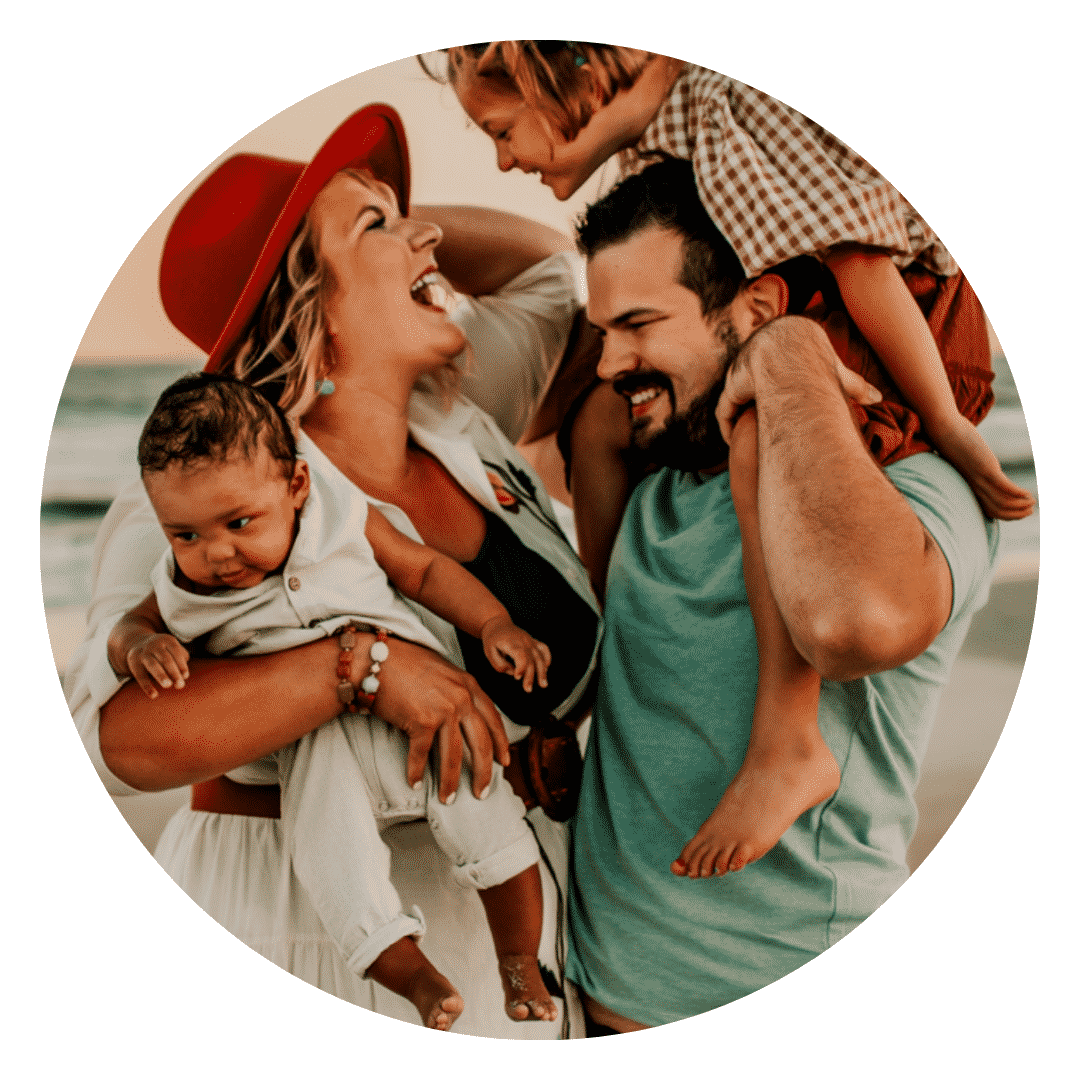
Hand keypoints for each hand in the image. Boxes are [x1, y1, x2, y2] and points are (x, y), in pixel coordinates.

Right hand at [126, 634, 189, 698]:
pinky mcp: (134, 662)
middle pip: (165, 659)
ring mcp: (143, 653)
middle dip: (174, 672)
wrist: (137, 643)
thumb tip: (184, 675)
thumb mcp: (172, 649)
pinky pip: (140, 675)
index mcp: (167, 640)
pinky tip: (154, 695)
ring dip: (161, 675)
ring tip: (168, 686)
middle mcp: (154, 645)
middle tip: (180, 685)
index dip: (181, 664)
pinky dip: (147, 686)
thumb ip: (181, 659)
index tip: (186, 676)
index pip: (176, 652)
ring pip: (152, 665)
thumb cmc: (163, 650)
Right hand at [361, 636, 510, 802]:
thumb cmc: (404, 663)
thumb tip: (463, 715)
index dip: (500, 743)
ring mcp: (443, 710)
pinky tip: (414, 783)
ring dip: (450, 782)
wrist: (375, 659)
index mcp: (469, 685)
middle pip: (481, 743)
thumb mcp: (442, 671)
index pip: (493, 719)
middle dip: (483, 772)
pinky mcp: (422, 721)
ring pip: (453, 756)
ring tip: (448, 798)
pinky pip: (421, 755)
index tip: (504, 761)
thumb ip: (457, 690)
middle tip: (483, 792)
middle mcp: (461, 698)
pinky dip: (416, 771)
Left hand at [480, 615, 551, 692]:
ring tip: (543, 685)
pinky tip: (546, 669)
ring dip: (542, 671)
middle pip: (531, 660)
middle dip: (530, 676)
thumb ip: (499, 664)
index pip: (521, 655)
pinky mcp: (533, 641)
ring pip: (540, 656)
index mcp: (511, 643)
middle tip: (528, 689)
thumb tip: (512, 672)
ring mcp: (530, 641)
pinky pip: (544, 649)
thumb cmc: (492, 639)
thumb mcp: (489, 652)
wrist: (498, 623)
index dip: (521, 667)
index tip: (517, 677)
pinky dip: (547, 658)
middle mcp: (523, 641)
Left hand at [717, 318, 881, 443]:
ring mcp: (742, 369)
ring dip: (737, 419)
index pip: (775, 371)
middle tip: (760, 433)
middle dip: (753, 405)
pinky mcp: (732, 385)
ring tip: (743, 441)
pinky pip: (726, 409)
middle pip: (753, 384)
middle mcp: (757, 356)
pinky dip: (728, 426)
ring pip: (737, 399)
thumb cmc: (821, 365)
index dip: (776, 390)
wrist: (791, 356)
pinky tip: (732, 442)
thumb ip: (855, 386)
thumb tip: (878, 399)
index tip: (781, 409)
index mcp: (781, 349)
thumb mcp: (839, 376)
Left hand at [924, 411, 1035, 520]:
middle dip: (1017, 514)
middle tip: (1031, 510)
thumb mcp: (967, 460)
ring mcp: (980, 478)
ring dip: (1021, 505)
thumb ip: (974, 467)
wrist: (944, 429)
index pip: (990, 511)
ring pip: (1002, 502)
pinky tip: (1028, 494)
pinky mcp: (985, 468)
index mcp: (971, 486)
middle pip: (998, 511)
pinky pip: (1003, 486)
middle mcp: (975, 486)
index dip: (1008, 515)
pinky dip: (1018, 493)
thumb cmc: (955, 443)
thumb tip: (980, 466)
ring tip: (1032, 501)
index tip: (1023, 512)